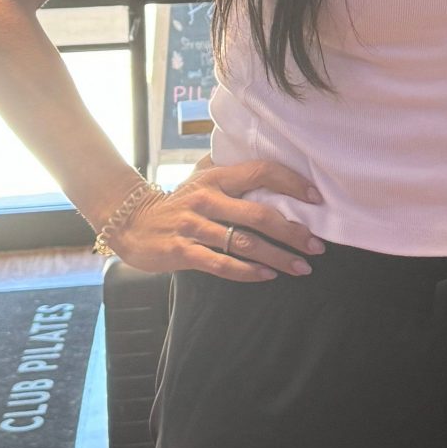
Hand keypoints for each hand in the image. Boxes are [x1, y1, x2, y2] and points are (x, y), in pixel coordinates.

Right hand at [113, 159, 325, 280]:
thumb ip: (231, 176)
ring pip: (244, 242)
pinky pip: (221, 263)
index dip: (291, 183)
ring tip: (301, 267)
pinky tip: (267, 276)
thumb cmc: (176, 203)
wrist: (129, 221)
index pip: (261, 172)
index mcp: (216, 177)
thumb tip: (275, 175)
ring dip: (278, 256)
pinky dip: (247, 271)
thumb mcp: (201, 180)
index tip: (316, 199)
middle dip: (293, 231)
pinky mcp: (181, 251)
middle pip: (259, 213)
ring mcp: (193, 225)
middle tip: (317, 245)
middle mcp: (207, 198)